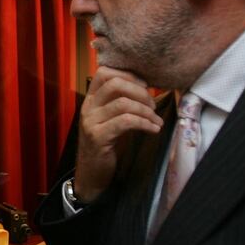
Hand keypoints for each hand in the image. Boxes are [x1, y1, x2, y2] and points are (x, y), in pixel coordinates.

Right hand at [73, 66, 163, 201]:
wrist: (91, 172)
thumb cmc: (106, 144)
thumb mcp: (111, 118)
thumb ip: (121, 102)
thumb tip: (147, 88)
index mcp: (91, 99)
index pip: (104, 72)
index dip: (128, 75)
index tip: (144, 86)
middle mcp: (88, 107)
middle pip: (115, 83)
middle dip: (140, 92)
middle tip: (153, 105)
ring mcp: (91, 121)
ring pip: (123, 103)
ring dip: (146, 110)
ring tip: (156, 121)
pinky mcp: (98, 137)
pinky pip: (125, 122)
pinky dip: (144, 123)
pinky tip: (153, 129)